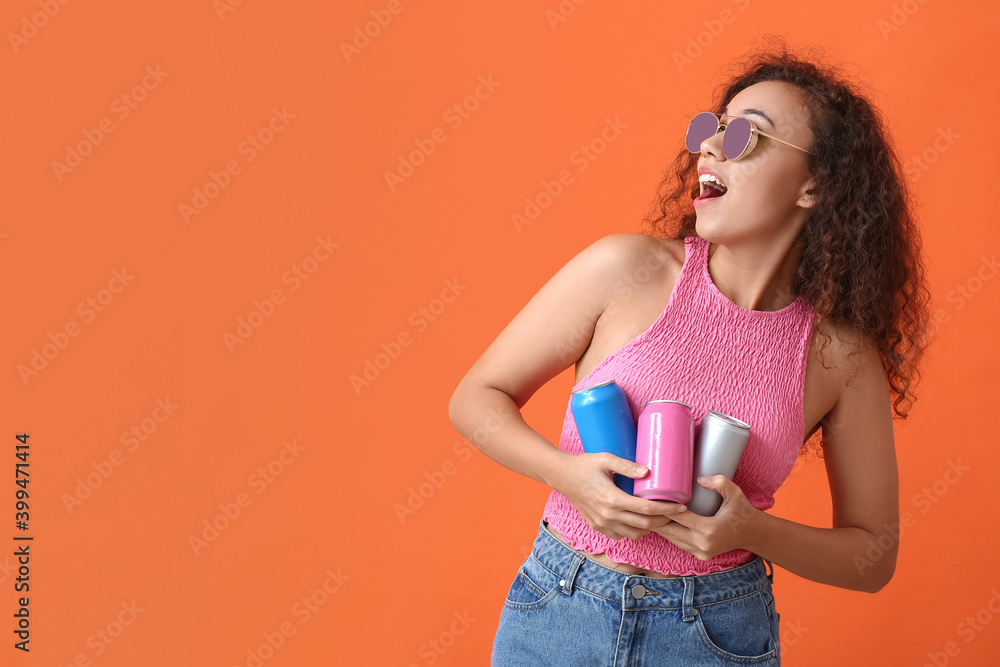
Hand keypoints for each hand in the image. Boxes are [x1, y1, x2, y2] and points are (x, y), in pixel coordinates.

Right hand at [550, 452, 687, 540]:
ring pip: (635, 533)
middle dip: (664, 520)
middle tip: (676, 513)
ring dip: (651, 527)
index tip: (681, 506)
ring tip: (661, 517)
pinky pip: (622, 535)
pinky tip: (640, 521)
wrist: (562, 476)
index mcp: (612, 499)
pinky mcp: (598, 526)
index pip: (647, 509)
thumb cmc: (584, 465)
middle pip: (645, 524)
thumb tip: (648, 471)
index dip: (667, 508)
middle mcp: (608, 515)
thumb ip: (628, 466)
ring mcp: (602, 524)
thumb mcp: (606, 459)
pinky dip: (634, 531)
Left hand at [655, 474, 760, 559]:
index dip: (663, 507)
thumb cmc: (743, 512)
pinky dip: (669, 533)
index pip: (678, 517)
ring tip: (646, 513)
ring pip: (672, 539)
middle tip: (641, 505)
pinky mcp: (700, 556)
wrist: (754, 534)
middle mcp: (703, 544)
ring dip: (660, 526)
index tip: (650, 497)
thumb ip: (720, 483)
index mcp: (709, 529)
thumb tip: (699, 479)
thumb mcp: (735, 494)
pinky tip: (660, 522)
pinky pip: (679, 544)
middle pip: (670, 530)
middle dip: (655, 518)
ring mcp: (701, 552)